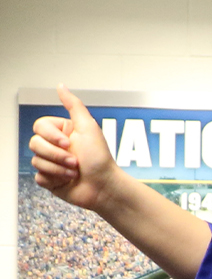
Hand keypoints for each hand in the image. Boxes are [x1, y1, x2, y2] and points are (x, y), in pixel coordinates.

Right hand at [28, 86, 121, 212]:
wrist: (105, 187)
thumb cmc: (100, 158)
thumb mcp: (88, 127)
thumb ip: (73, 105)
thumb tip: (61, 86)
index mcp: (62, 132)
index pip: (39, 126)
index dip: (51, 136)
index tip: (68, 143)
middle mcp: (55, 146)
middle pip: (34, 143)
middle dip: (56, 154)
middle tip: (76, 161)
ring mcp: (51, 163)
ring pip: (36, 161)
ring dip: (59, 168)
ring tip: (75, 172)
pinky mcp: (49, 179)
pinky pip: (39, 177)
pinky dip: (55, 179)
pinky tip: (68, 181)